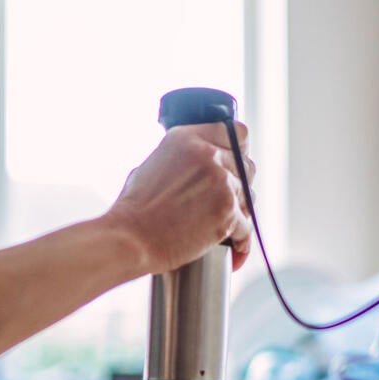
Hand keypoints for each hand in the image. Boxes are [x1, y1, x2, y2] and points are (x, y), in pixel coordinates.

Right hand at [102, 121, 255, 274]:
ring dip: (239, 212)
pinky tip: (235, 248)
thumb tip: (194, 166)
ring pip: (249, 197)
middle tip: (226, 200)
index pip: (234, 132)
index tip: (235, 162)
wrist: (130, 239)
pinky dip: (241, 241)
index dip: (238, 150)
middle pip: (246, 165)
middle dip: (239, 184)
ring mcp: (220, 183)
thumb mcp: (152, 165)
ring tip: (224, 227)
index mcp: (187, 139)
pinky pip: (247, 228)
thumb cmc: (133, 211)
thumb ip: (181, 159)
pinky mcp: (227, 213)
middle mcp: (207, 156)